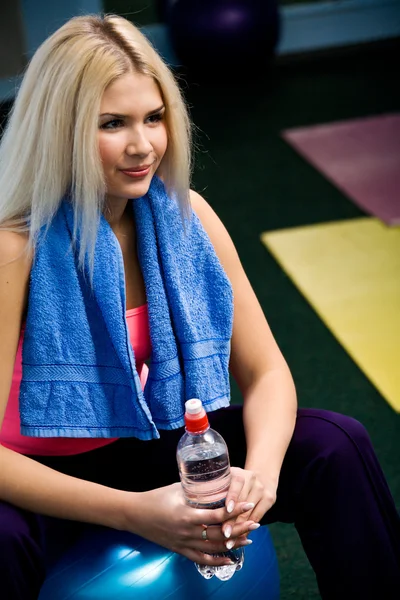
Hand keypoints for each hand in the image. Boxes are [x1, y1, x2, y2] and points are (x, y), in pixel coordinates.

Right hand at [122, 482, 258, 566]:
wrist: (135, 514)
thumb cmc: (156, 498)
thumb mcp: (177, 490)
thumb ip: (196, 490)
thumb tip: (215, 484)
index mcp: (188, 515)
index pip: (218, 515)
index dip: (235, 510)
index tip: (248, 504)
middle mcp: (188, 532)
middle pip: (220, 534)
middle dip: (239, 529)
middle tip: (255, 523)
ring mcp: (184, 543)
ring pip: (213, 548)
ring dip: (233, 544)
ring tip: (248, 539)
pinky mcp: (179, 550)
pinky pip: (201, 558)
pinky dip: (216, 560)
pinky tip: (229, 558)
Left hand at [221, 467, 277, 546]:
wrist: (261, 474)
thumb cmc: (234, 481)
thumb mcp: (226, 479)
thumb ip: (214, 489)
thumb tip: (197, 505)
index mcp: (239, 473)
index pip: (236, 485)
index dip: (232, 498)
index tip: (227, 510)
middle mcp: (252, 479)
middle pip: (242, 502)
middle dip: (232, 520)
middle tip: (223, 534)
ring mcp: (261, 489)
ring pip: (250, 512)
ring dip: (239, 529)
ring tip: (229, 542)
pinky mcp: (269, 498)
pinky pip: (257, 517)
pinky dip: (247, 529)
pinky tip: (240, 539)